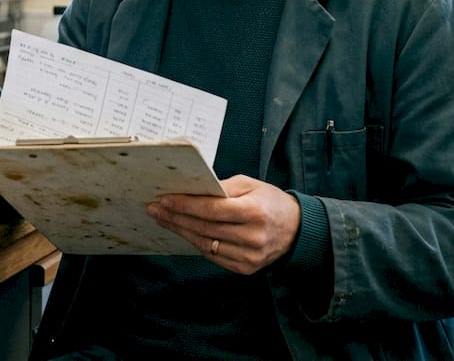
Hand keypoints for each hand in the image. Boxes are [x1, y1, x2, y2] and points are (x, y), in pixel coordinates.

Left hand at [147, 175, 300, 274]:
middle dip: (176, 218)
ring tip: (164, 220)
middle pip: (205, 228)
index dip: (185, 205)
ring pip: (206, 244)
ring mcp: (249, 256)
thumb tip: (193, 190)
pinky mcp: (246, 268)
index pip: (212, 210)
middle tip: (156, 210)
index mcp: (254, 212)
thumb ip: (223, 188)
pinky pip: (214, 256)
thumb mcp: (250, 185)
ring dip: (182, 231)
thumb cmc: (271, 202)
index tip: (164, 200)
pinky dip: (197, 243)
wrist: (297, 230)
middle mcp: (252, 236)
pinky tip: (185, 232)